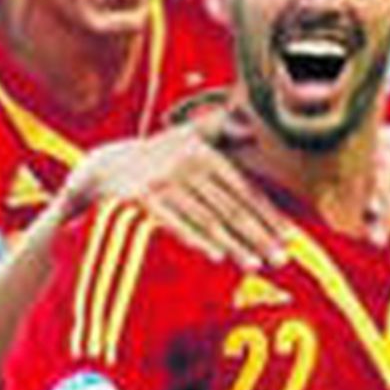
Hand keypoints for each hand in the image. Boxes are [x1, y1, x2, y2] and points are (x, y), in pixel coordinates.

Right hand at [63, 118, 287, 268]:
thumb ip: (219, 129)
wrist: (101, 169)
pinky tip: (217, 256)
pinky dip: (196, 239)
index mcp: (203, 153)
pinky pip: (175, 224)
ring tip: (256, 265)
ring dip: (234, 243)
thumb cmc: (153, 159)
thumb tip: (251, 123)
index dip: (268, 214)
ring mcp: (163, 182)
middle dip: (259, 235)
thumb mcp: (185, 135)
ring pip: (207, 218)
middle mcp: (186, 164)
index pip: (243, 188)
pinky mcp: (141, 199)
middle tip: (281, 260)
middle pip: (230, 207)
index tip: (289, 237)